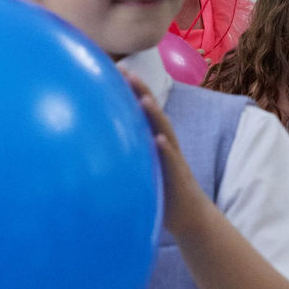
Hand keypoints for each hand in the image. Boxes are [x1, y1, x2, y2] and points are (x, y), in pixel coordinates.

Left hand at [128, 76, 205, 237]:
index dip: (131, 91)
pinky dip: (166, 150)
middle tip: (126, 71)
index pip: (142, 111)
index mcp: (155, 141)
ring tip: (143, 99)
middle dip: (141, 90)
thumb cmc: (162, 192)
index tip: (114, 70)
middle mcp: (165, 144)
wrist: (191, 218)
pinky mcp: (178, 177)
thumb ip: (128, 155)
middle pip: (153, 113)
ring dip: (155, 115)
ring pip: (165, 131)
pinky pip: (172, 162)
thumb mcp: (142, 169)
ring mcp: (173, 159)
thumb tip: (97, 148)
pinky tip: (159, 140)